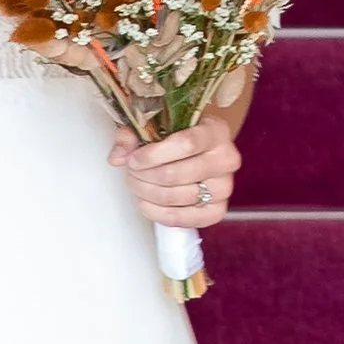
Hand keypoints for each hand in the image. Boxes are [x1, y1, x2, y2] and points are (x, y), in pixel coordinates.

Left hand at [112, 109, 240, 234]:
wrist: (200, 151)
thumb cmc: (178, 135)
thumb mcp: (156, 125)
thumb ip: (133, 136)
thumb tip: (118, 157)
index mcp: (216, 131)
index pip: (186, 144)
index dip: (153, 155)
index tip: (134, 159)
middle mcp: (226, 159)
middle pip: (176, 174)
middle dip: (144, 175)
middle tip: (131, 172)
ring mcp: (224, 188)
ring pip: (174, 197)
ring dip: (146, 193)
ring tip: (136, 184)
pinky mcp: (216, 211)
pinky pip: (180, 219)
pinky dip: (156, 213)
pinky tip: (145, 201)